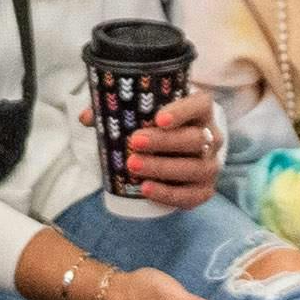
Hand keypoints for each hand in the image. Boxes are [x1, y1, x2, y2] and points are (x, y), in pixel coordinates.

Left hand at [121, 93, 221, 212]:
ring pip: (195, 168)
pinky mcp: (205, 189)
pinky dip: (168, 194)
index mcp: (200, 110)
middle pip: (195, 139)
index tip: (158, 118)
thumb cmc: (159, 127)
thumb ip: (117, 111)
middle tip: (134, 142)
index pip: (199, 105)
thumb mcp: (145, 112)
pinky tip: (146, 189)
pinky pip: (192, 195)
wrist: (180, 152)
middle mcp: (212, 136)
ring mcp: (211, 164)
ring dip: (162, 168)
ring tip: (133, 166)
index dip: (182, 111)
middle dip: (164, 142)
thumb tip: (87, 117)